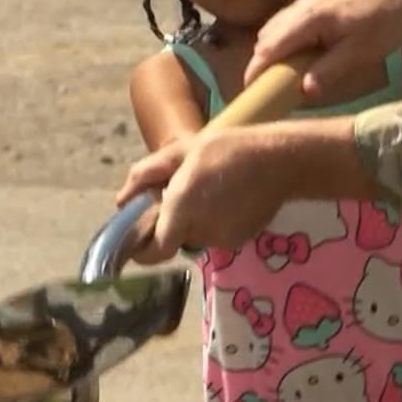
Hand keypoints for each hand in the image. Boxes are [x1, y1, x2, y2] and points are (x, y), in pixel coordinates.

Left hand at [116, 131, 291, 263]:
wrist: (280, 160)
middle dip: (173, 221)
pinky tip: (228, 198)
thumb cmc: (227, 149)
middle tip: (184, 192)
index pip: (156, 251)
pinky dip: (215, 221)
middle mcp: (200, 230)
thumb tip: (121, 201)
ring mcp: (223, 239)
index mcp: (182, 208)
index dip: (143, 252)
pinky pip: (217, 235)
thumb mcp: (181, 151)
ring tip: (211, 189)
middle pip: (176, 238)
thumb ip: (146, 175)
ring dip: (196, 219)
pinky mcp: (240, 240)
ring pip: (197, 235)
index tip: (138, 242)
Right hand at [246, 0, 401, 100]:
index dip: (256, 71)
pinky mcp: (316, 1)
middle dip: (261, 64)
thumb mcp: (360, 52)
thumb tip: (303, 91)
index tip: (251, 93)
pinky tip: (301, 56)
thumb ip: (329, 71)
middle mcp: (301, 7)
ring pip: (275, 28)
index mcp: (308, 19)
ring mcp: (307, 1)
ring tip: (283, 77)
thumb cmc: (385, 20)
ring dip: (273, 52)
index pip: (268, 47)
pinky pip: (288, 22)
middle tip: (268, 90)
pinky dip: (284, 41)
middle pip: (265, 37)